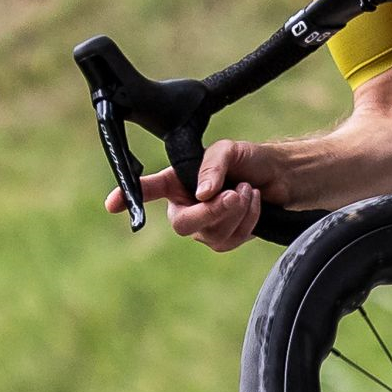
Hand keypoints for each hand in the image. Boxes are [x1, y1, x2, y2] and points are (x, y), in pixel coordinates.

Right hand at [104, 139, 273, 251]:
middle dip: (211, 212)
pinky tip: (253, 202)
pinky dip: (248, 220)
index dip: (128, 198)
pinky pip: (231, 239)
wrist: (279, 176)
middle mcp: (184, 207)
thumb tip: (202, 193)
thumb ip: (212, 165)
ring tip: (247, 189)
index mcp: (175, 183)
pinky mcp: (224, 239)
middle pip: (183, 224)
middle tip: (233, 194)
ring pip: (212, 234)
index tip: (111, 204)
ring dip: (237, 211)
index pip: (148, 191)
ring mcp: (204, 227)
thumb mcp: (229, 151)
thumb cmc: (248, 160)